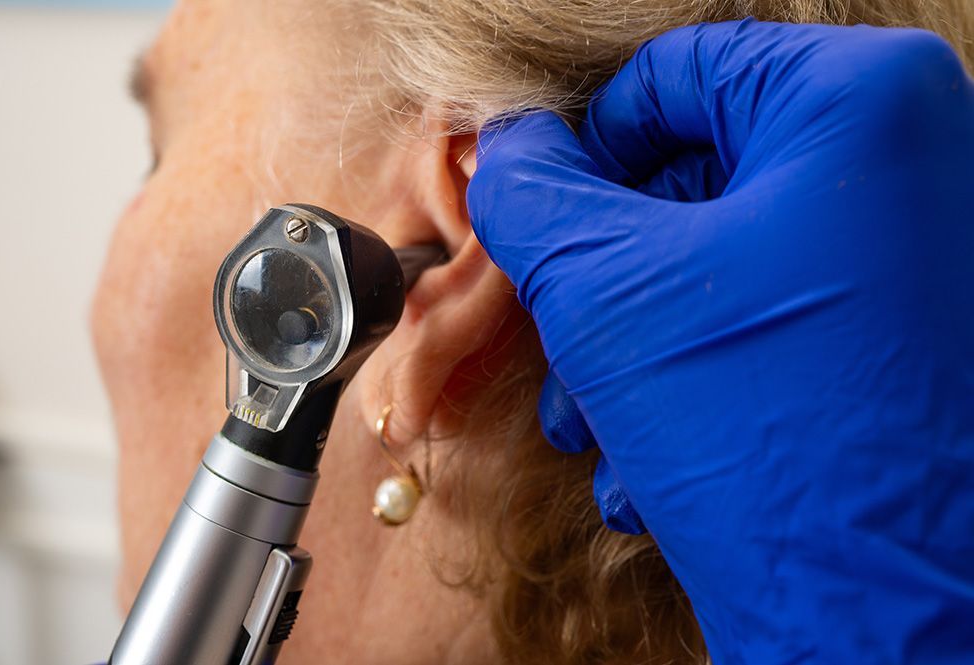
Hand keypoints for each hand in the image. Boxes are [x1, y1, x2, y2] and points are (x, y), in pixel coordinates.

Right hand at [469, 20, 973, 663]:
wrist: (889, 618)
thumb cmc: (767, 434)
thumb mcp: (606, 288)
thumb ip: (535, 193)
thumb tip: (511, 148)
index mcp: (859, 105)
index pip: (679, 74)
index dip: (590, 146)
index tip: (545, 218)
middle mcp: (909, 167)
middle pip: (697, 181)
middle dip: (605, 276)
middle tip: (563, 340)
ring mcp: (911, 261)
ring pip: (720, 268)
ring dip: (631, 347)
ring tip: (596, 424)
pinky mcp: (896, 344)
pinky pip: (768, 328)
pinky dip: (694, 383)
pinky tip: (653, 463)